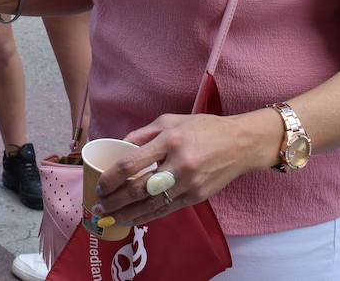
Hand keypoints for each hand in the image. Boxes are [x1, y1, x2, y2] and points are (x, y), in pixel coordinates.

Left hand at [93, 113, 257, 227]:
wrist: (240, 144)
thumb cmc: (202, 128)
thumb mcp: (169, 120)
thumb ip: (142, 134)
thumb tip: (118, 146)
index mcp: (169, 141)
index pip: (131, 164)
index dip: (111, 178)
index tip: (100, 185)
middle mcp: (178, 164)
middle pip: (138, 189)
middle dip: (115, 201)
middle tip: (100, 206)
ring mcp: (189, 183)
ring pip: (151, 205)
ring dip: (127, 214)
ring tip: (111, 218)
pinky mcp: (197, 197)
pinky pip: (166, 210)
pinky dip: (147, 217)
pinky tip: (133, 220)